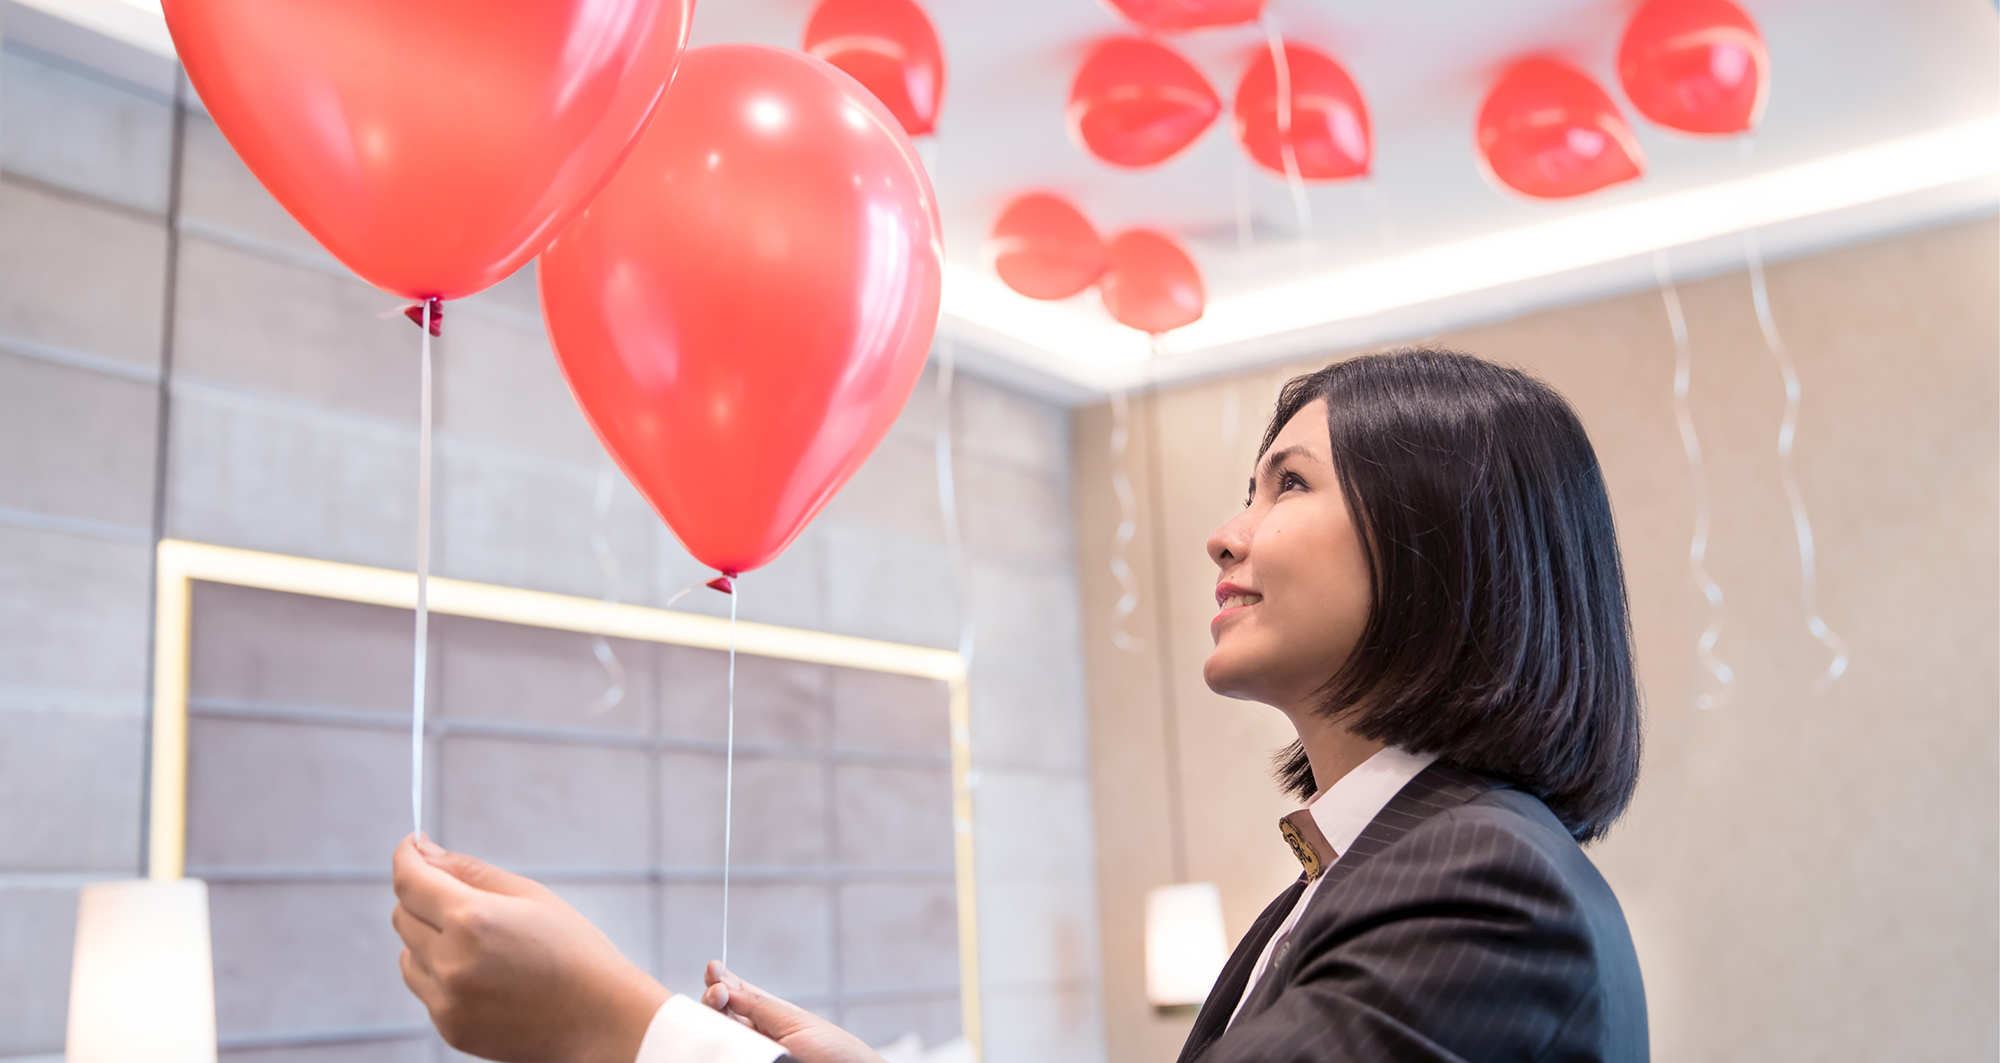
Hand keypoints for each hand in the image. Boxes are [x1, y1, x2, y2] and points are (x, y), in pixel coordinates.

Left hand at [390, 834, 668, 1062]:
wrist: (600, 1019)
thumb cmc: (573, 950)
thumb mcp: (529, 895)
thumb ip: (470, 871)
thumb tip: (423, 853)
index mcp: (473, 920)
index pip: (410, 881)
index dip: (406, 856)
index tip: (412, 845)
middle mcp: (451, 962)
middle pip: (402, 916)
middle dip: (422, 897)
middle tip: (460, 896)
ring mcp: (447, 1001)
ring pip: (408, 954)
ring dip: (429, 939)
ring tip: (481, 944)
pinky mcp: (449, 1028)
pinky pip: (425, 987)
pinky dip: (442, 973)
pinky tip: (486, 975)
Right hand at [702, 961, 886, 1062]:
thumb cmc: (833, 1051)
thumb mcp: (795, 1022)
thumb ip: (758, 1006)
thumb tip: (723, 986)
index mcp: (769, 1014)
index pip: (736, 993)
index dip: (721, 979)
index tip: (713, 968)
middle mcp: (756, 1032)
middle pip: (721, 1012)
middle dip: (713, 997)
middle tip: (718, 993)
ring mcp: (753, 1050)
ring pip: (719, 1034)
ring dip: (713, 1016)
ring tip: (718, 1001)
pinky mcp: (750, 1060)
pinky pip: (727, 1053)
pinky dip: (718, 1045)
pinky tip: (714, 1031)